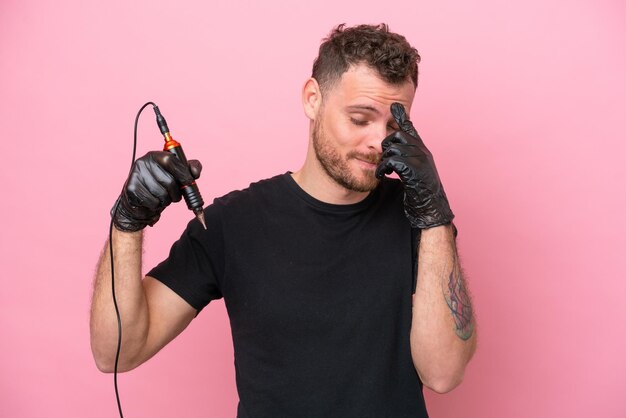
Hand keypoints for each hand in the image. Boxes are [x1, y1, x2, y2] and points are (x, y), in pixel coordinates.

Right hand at [111, 151, 201, 231]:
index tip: (189, 182)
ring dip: (167, 200)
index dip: (183, 173)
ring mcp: (136, 175)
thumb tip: (195, 172)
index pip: (171, 160)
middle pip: (169, 181)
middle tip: (175, 195)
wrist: (140, 201)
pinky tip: (153, 201)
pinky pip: (153, 202)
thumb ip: (190, 169)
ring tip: (162, 198)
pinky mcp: (132, 188)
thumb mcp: (177, 174)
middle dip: (176, 192)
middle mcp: (143, 162)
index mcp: (156, 155)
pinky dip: (157, 206)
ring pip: (162, 193)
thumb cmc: (161, 185)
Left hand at [375, 103, 453, 228]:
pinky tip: (382, 176)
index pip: (411, 129)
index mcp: (422, 150)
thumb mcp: (413, 171)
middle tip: (383, 161)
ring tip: (382, 170)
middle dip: (386, 146)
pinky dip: (382, 168)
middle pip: (398, 135)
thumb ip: (405, 160)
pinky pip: (392, 160)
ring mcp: (420, 160)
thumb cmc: (420, 192)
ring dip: (383, 158)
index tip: (394, 105)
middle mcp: (423, 152)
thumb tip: (393, 152)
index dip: (402, 117)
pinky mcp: (414, 170)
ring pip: (393, 147)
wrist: (431, 209)